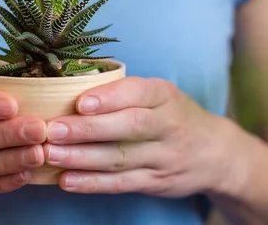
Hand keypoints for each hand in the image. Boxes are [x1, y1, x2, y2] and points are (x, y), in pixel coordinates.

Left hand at [43, 76, 238, 196]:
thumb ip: (124, 91)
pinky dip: (92, 183)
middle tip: (54, 130)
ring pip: (121, 158)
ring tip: (50, 155)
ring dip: (82, 158)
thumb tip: (70, 83)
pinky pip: (122, 184)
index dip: (109, 98)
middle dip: (88, 129)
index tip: (80, 102)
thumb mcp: (159, 95)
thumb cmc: (172, 116)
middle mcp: (169, 126)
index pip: (139, 93)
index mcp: (165, 96)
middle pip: (129, 127)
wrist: (216, 154)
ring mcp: (164, 157)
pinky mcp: (156, 182)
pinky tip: (67, 180)